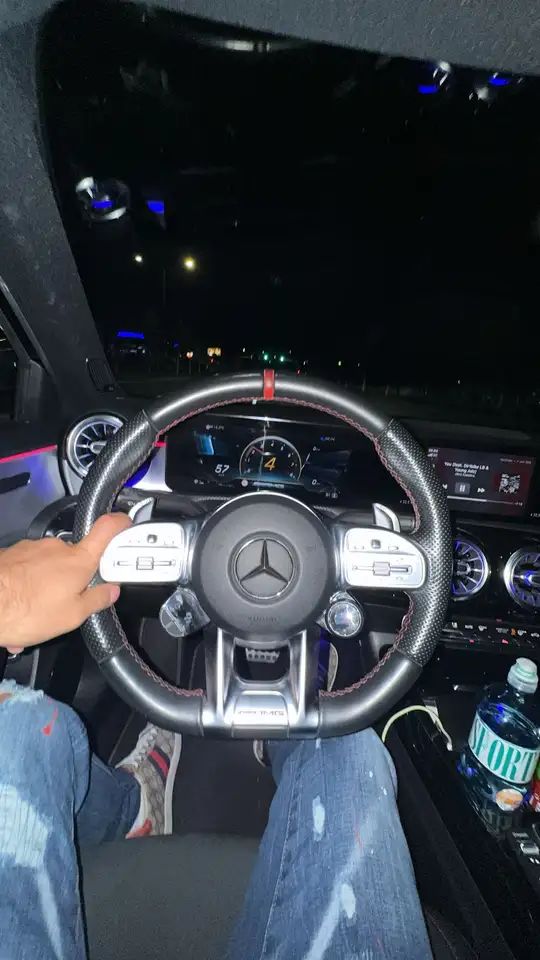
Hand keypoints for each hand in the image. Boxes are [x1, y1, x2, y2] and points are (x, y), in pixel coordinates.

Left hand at [0, 513, 130, 652]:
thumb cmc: (25, 609)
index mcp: (78, 561)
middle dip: (74, 580)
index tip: (126, 523)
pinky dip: (28, 589)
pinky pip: (29, 572)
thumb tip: (111, 591)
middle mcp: (56, 549)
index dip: (120, 523)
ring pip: (49, 569)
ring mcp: (33, 549)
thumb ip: (97, 600)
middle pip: (76, 558)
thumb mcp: (72, 616)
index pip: (106, 529)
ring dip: (46, 589)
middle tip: (69, 604)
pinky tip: (22, 610)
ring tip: (38, 614)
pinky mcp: (13, 555)